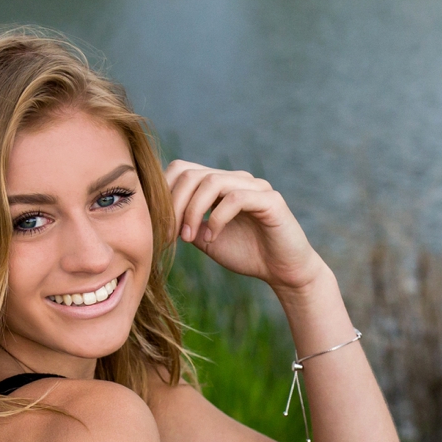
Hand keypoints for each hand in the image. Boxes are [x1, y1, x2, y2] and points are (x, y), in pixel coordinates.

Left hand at [163, 160, 326, 292]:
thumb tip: (158, 215)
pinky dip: (217, 218)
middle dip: (174, 205)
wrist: (283, 271)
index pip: (182, 170)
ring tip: (189, 238)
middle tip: (170, 235)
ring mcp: (254, 186)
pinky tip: (211, 238)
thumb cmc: (246, 253)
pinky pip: (235, 198)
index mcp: (220, 184)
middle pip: (192, 174)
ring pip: (211, 182)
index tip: (160, 228)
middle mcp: (236, 179)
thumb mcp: (205, 238)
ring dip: (192, 211)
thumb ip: (185, 222)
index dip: (164, 195)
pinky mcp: (270, 200)